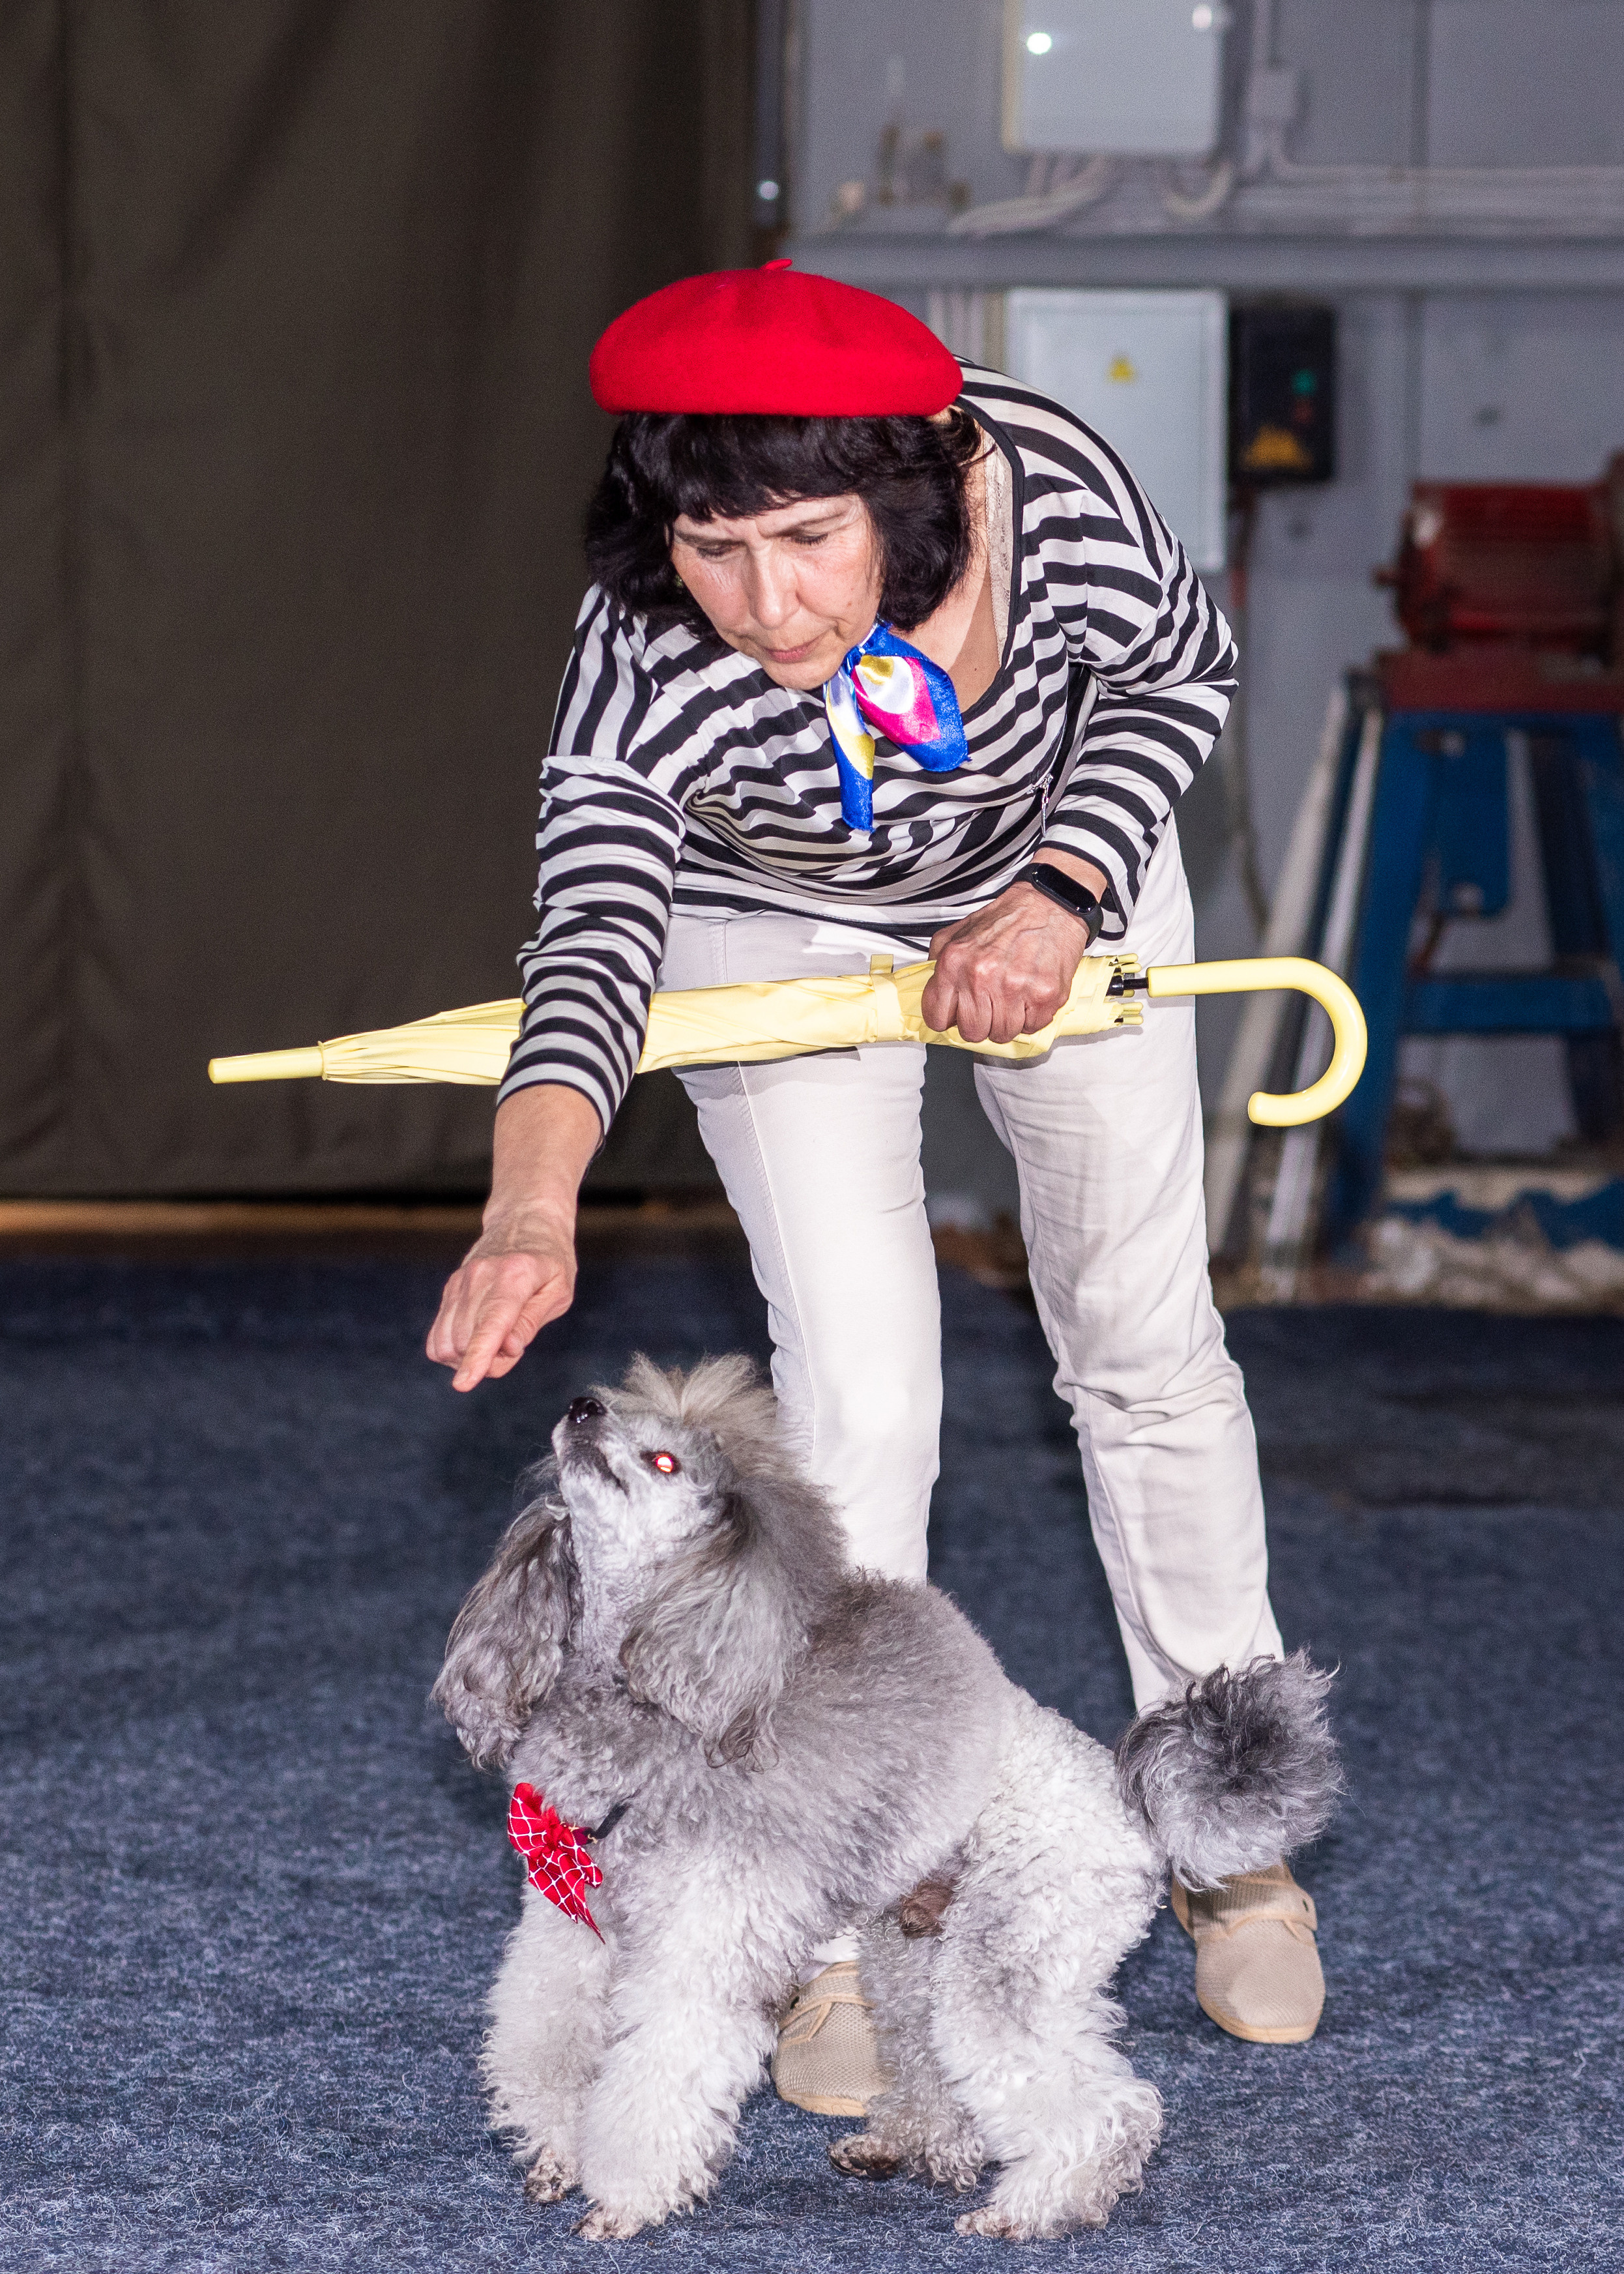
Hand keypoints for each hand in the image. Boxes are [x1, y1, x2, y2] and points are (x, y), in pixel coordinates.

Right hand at [426, 1207, 577, 1391]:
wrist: (524, 1222)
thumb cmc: (549, 1259)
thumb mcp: (559, 1290)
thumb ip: (531, 1321)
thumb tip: (509, 1349)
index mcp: (515, 1276)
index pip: (490, 1324)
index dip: (477, 1357)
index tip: (464, 1384)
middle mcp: (480, 1277)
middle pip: (465, 1341)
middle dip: (487, 1362)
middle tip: (513, 1347)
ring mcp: (460, 1282)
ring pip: (446, 1342)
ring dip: (469, 1357)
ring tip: (498, 1341)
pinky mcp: (449, 1290)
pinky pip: (437, 1336)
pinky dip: (454, 1350)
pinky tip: (477, 1338)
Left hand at [922, 859, 1106, 1044]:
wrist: (1049, 904)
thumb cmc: (1008, 919)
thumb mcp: (959, 932)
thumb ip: (939, 960)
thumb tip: (934, 990)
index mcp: (955, 963)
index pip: (938, 1018)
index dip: (948, 1018)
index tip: (957, 1014)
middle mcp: (982, 978)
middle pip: (971, 1032)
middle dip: (980, 1022)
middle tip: (990, 1005)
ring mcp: (1014, 989)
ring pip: (1001, 1035)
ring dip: (1006, 1022)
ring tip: (1012, 998)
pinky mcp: (1044, 996)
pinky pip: (1031, 1028)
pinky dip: (1031, 1017)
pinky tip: (1030, 996)